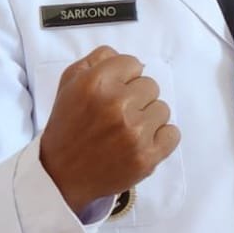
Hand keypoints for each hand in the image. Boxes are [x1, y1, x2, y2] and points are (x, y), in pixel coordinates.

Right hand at [38, 45, 181, 213]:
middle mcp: (117, 104)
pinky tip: (141, 142)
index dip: (124, 77)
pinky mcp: (146, 156)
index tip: (115, 91)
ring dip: (148, 118)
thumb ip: (98, 59)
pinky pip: (172, 134)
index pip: (133, 63)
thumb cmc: (68, 127)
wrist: (61, 174)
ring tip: (127, 130)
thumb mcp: (70, 83)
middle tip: (118, 113)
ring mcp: (134, 131)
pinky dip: (161, 138)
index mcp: (97, 82)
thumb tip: (127, 58)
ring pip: (162, 109)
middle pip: (151, 85)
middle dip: (137, 98)